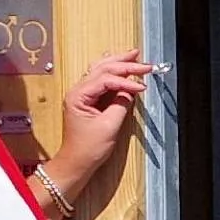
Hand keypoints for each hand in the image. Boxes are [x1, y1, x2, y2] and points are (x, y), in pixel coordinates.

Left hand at [49, 48, 155, 203]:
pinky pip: (101, 80)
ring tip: (133, 56)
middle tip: (143, 62)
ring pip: (101, 70)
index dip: (126, 80)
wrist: (76, 163)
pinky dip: (114, 73)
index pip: (106, 79)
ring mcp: (82, 94)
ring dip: (118, 63)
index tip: (142, 86)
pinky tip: (121, 66)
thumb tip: (130, 91)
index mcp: (78, 95)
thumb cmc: (87, 149)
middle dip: (124, 64)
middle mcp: (78, 91)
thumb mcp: (108, 126)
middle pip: (102, 68)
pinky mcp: (88, 100)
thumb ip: (121, 104)